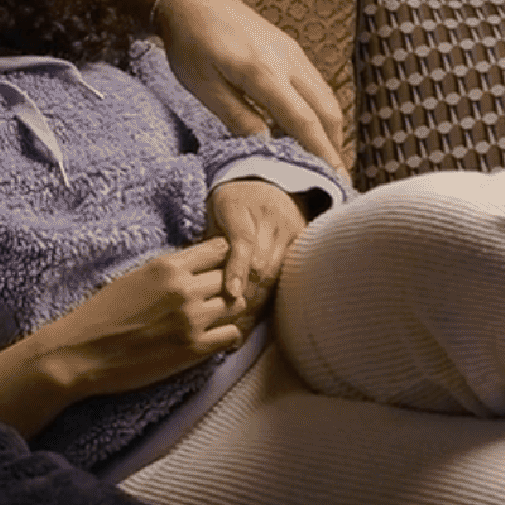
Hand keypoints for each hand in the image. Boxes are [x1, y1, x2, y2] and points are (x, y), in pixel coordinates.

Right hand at [0, 239, 249, 437]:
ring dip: (230, 311)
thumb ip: (168, 270)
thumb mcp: (134, 277)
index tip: (216, 270)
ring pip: (237, 306)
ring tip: (217, 318)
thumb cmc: (101, 315)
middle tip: (217, 297)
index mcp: (168, 266)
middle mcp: (184, 289)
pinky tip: (215, 338)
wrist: (80, 352)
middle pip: (231, 277)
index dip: (222, 259)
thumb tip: (196, 266)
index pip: (220, 249)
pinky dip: (229, 336)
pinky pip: (232, 336)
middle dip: (227, 286)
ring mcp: (191, 320)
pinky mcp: (193, 350)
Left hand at [137, 0, 345, 171]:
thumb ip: (237, 118)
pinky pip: (316, 84)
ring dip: (331, 128)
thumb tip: (265, 148)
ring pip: (325, 96)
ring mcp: (293, 52)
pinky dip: (320, 110)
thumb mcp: (204, 88)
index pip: (303, 120)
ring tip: (328, 157)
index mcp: (263, 72)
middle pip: (326, 109)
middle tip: (336, 177)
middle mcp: (287, 61)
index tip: (334, 178)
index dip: (321, 152)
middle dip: (335, 145)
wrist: (192, 0)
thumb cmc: (190, 44)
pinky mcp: (290, 49)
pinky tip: (311, 127)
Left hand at [206, 178, 304, 321]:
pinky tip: (259, 312)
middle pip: (261, 263)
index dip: (237, 269)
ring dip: (259, 299)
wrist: (267, 180)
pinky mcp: (302, 238)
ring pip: (275, 271)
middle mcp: (270, 216)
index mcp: (240, 206)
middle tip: (230, 321)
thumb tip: (202, 279)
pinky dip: (271, 293)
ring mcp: (290, 227)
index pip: (242, 241)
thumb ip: (211, 243)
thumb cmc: (231, 202)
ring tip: (243, 324)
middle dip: (246, 294)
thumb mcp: (214, 213)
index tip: (231, 294)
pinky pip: (287, 271)